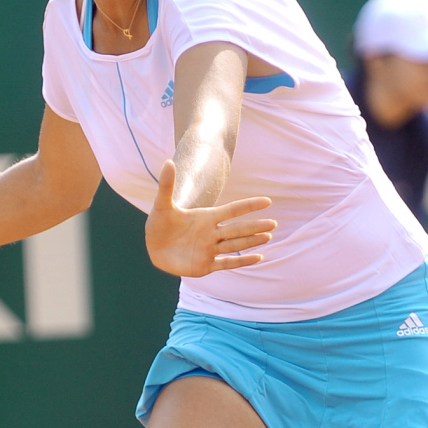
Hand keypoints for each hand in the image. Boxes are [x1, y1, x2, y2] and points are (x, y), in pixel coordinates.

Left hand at [144, 160, 274, 276]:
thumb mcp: (162, 204)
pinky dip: (241, 261)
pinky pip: (226, 263)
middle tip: (273, 224)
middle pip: (238, 229)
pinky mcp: (205, 266)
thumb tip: (167, 161)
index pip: (232, 210)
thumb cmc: (159, 224)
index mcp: (206, 218)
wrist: (154, 247)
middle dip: (255, 226)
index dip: (248, 205)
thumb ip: (166, 185)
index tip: (267, 201)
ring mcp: (209, 250)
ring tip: (268, 237)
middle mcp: (211, 233)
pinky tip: (258, 258)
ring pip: (235, 245)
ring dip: (252, 242)